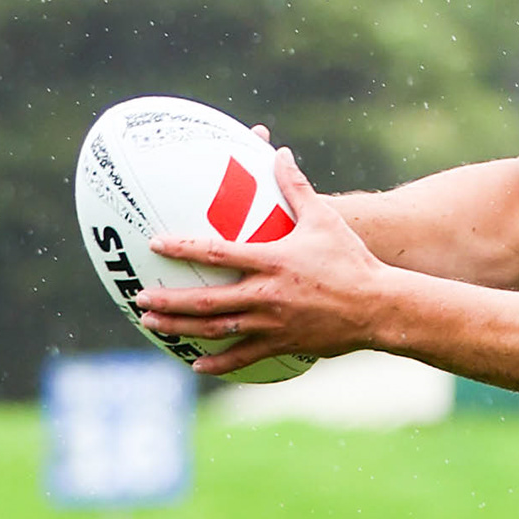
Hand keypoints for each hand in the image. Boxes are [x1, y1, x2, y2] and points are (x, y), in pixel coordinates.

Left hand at [137, 139, 394, 374]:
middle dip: (169, 300)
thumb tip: (280, 152)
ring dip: (181, 327)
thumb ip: (297, 187)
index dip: (183, 248)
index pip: (218, 252)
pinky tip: (196, 366)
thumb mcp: (324, 221)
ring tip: (153, 324)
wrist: (379, 306)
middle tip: (139, 297)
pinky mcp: (284, 342)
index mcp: (272, 261)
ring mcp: (273, 322)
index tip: (156, 243)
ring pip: (217, 329)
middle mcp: (266, 294)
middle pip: (207, 300)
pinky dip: (219, 363)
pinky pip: (245, 356)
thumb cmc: (352, 260)